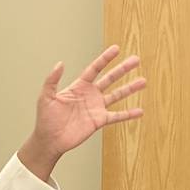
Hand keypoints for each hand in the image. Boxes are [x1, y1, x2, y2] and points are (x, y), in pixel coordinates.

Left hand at [19, 45, 144, 179]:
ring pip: (117, 95)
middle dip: (123, 69)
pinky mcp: (99, 121)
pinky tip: (140, 111)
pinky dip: (128, 114)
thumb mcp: (46, 97)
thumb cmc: (45, 119)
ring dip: (130, 89)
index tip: (116, 49)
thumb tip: (60, 63)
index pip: (94, 69)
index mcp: (78, 87)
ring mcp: (96, 108)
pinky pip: (117, 116)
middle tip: (136, 60)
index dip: (105, 59)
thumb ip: (52, 80)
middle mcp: (89, 95)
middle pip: (110, 79)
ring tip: (143, 81)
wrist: (49, 140)